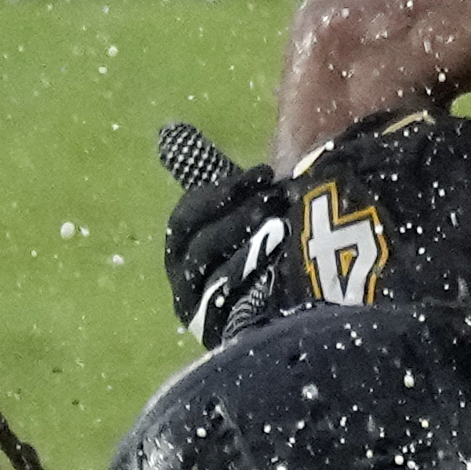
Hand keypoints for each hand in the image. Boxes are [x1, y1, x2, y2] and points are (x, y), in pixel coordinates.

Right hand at [156, 122, 289, 344]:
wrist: (301, 312)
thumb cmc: (264, 254)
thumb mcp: (242, 212)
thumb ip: (211, 179)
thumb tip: (169, 131)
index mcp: (183, 251)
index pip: (186, 219)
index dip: (220, 194)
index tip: (263, 174)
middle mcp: (185, 286)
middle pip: (200, 247)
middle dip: (239, 218)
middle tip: (276, 199)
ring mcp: (205, 316)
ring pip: (219, 277)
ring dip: (252, 247)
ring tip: (287, 229)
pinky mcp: (229, 338)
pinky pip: (239, 310)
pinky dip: (260, 285)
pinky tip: (285, 269)